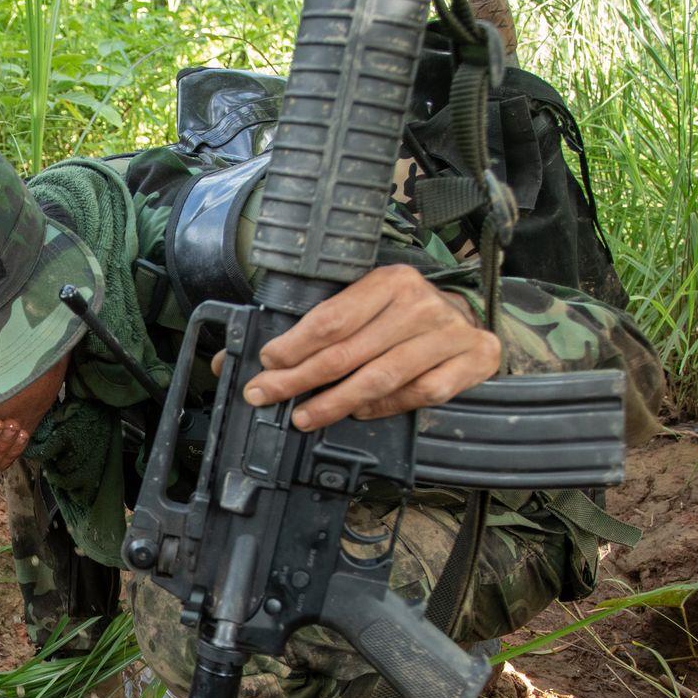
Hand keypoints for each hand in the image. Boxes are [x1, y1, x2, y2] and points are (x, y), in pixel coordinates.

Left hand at [237, 264, 498, 429]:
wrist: (469, 322)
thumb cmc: (402, 316)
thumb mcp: (361, 305)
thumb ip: (307, 328)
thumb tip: (228, 360)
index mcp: (389, 280)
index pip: (332, 318)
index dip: (295, 345)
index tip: (266, 364)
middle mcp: (420, 303)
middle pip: (349, 352)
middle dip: (300, 379)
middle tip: (266, 396)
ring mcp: (448, 334)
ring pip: (380, 377)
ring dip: (335, 402)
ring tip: (304, 417)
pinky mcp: (469, 361)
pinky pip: (418, 394)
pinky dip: (384, 408)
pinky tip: (359, 413)